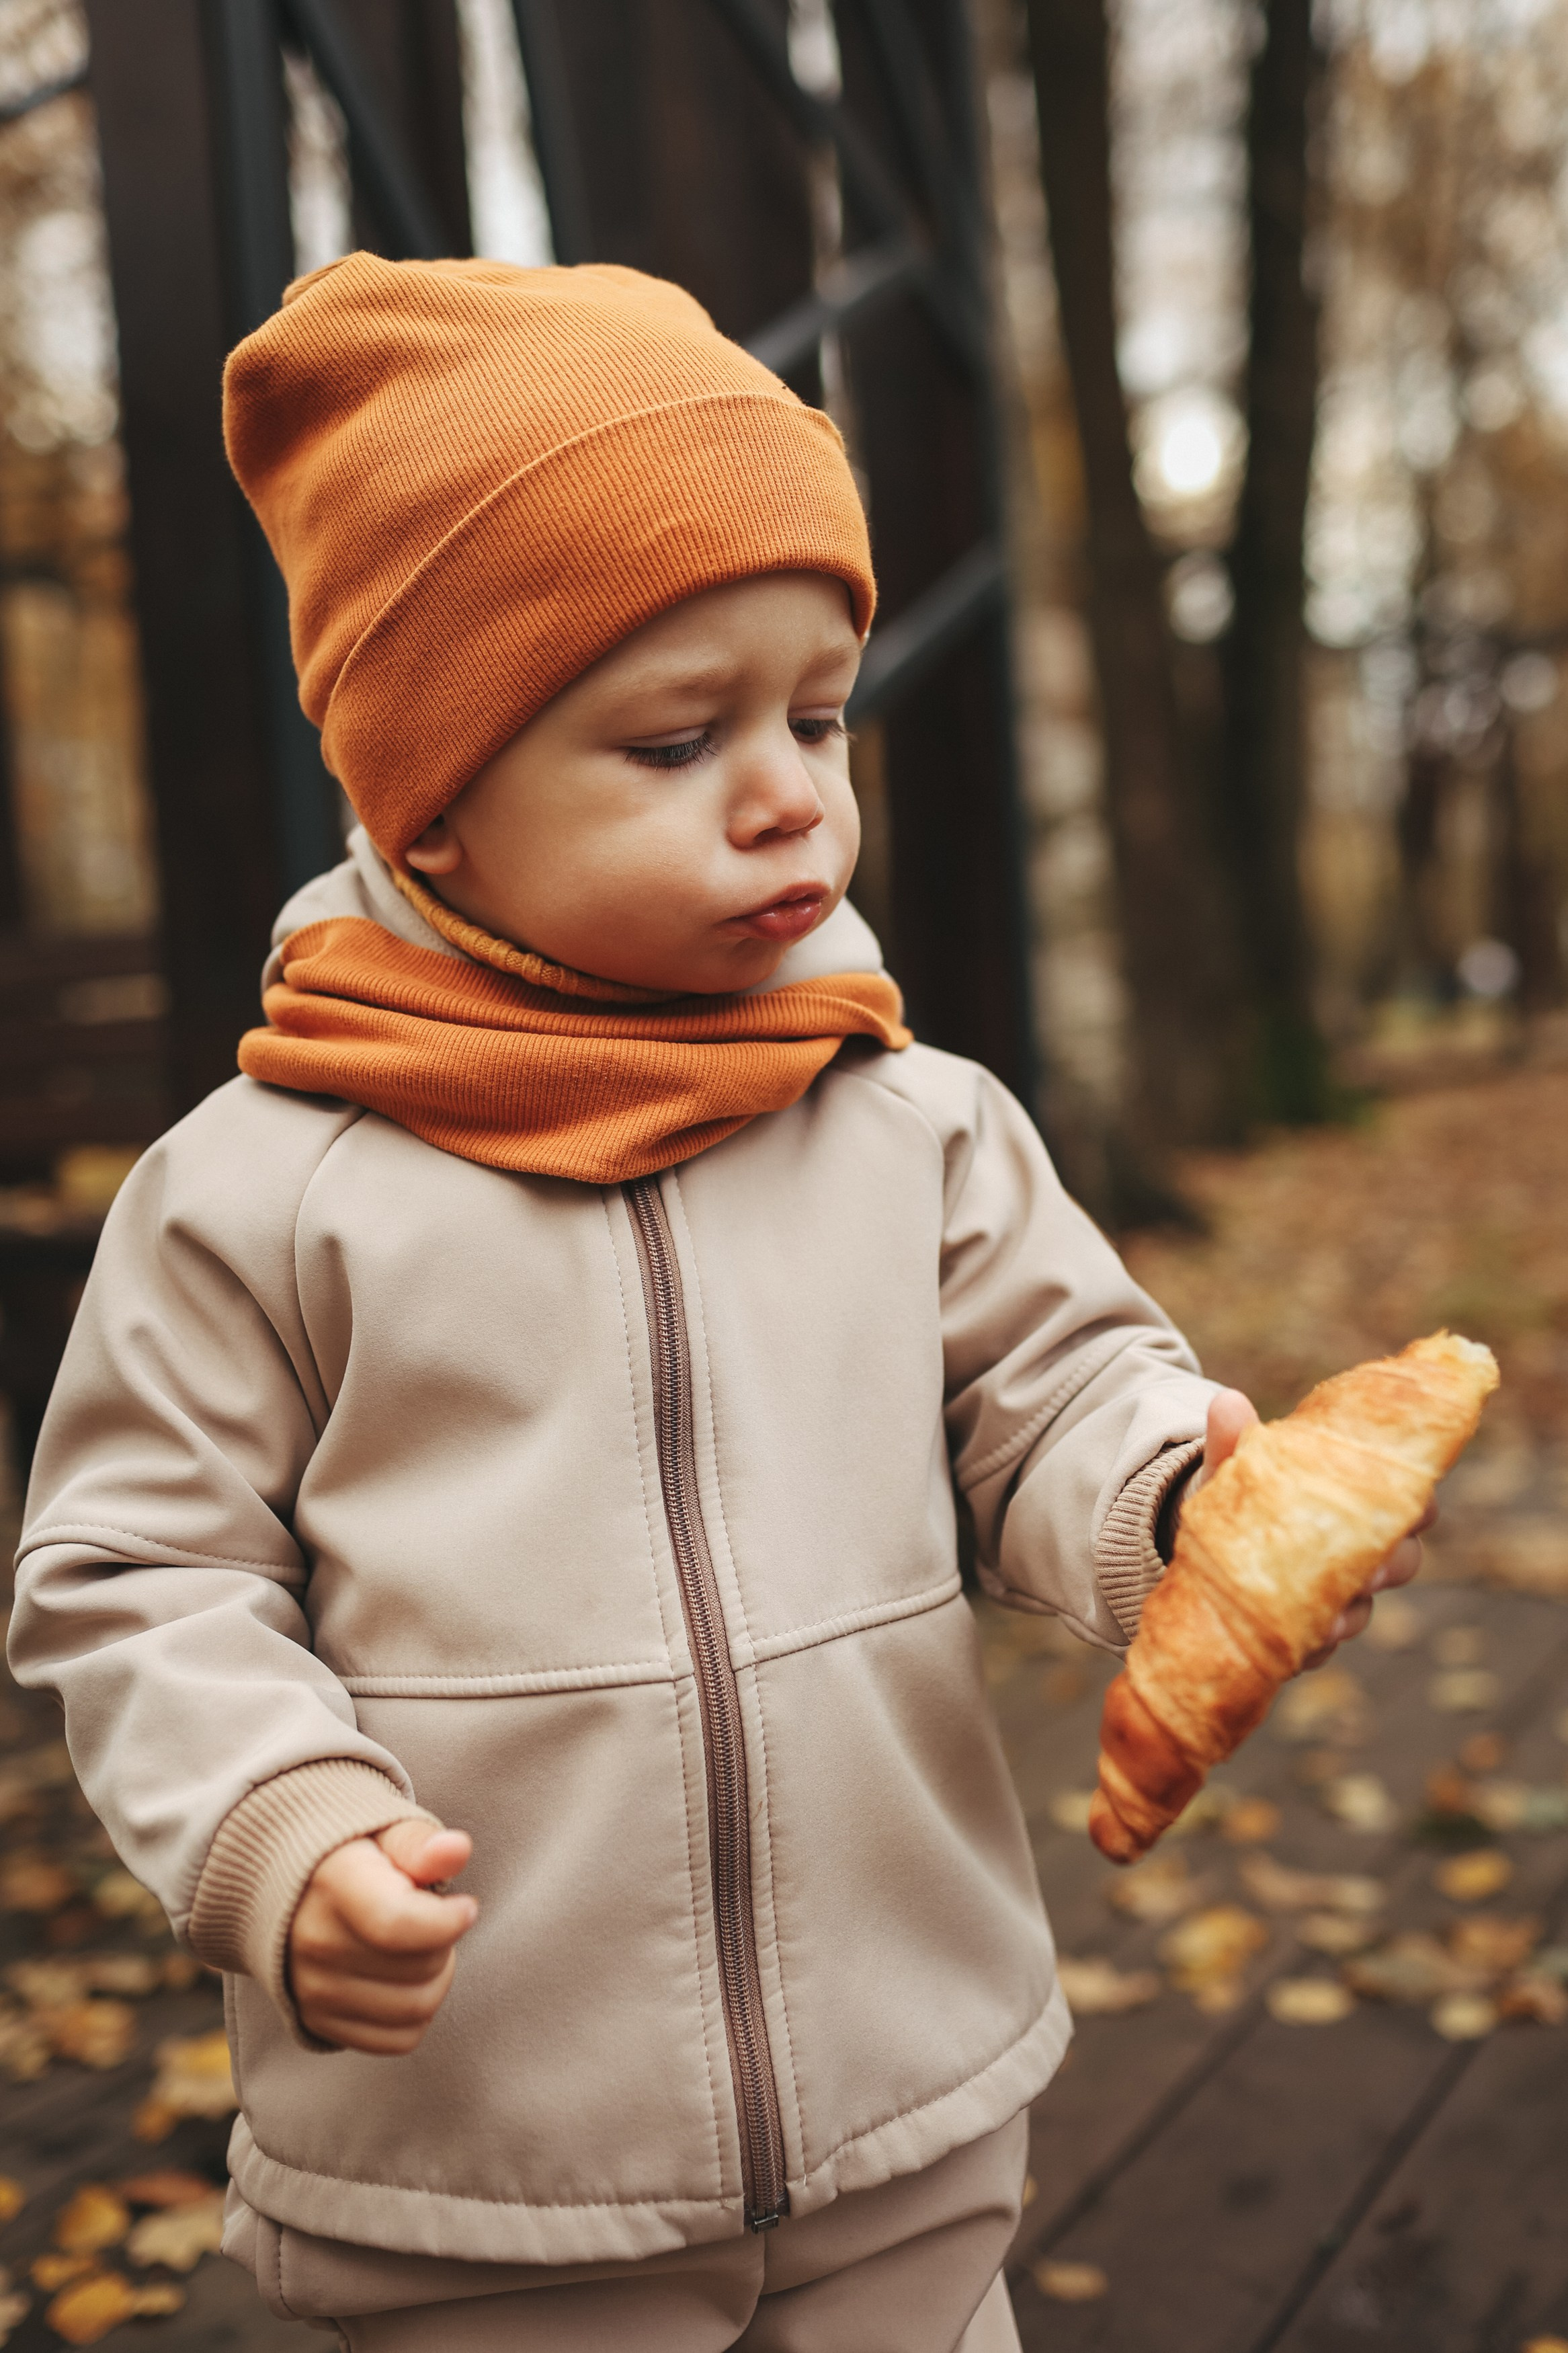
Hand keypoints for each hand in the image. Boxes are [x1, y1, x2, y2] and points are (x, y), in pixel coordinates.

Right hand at [288, 1818, 476, 2053]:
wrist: (292, 1892)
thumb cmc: (355, 1857)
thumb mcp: (388, 1834)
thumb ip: (422, 1844)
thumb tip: (456, 1850)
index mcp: (333, 1884)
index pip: (398, 1924)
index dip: (448, 1921)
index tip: (464, 1906)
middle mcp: (315, 1942)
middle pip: (419, 1968)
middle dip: (445, 1942)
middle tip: (433, 1919)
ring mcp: (313, 1989)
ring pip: (415, 2008)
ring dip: (436, 1978)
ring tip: (420, 1946)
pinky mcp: (320, 2022)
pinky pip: (399, 2040)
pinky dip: (417, 2014)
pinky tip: (406, 1978)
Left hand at [1190, 1387, 1431, 1672]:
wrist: (1203, 1541)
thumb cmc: (1240, 1494)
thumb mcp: (1234, 1466)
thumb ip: (1234, 1439)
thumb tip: (1225, 1400)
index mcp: (1360, 1501)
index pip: (1414, 1503)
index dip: (1418, 1508)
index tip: (1410, 1508)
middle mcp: (1362, 1551)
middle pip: (1401, 1561)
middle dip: (1388, 1569)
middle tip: (1368, 1574)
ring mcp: (1338, 1595)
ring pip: (1363, 1610)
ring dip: (1348, 1617)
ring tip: (1324, 1625)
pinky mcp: (1307, 1631)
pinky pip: (1321, 1647)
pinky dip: (1312, 1647)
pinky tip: (1296, 1648)